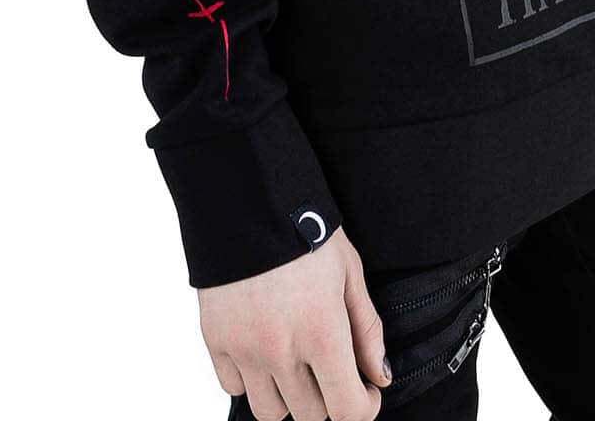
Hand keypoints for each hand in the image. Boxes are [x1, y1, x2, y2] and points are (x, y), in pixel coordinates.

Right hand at [199, 225, 389, 420]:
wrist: (246, 195)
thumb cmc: (305, 226)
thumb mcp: (349, 270)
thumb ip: (366, 328)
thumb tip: (379, 375)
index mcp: (322, 332)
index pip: (347, 410)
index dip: (364, 406)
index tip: (366, 390)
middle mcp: (281, 350)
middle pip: (310, 415)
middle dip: (328, 398)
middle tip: (330, 367)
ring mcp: (245, 349)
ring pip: (270, 412)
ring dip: (288, 397)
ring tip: (296, 363)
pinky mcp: (216, 341)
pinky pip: (233, 388)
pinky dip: (250, 379)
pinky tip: (263, 350)